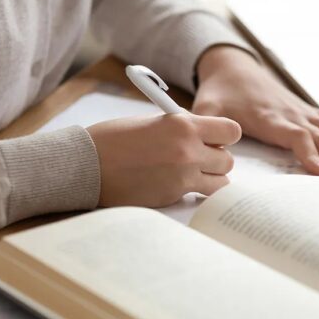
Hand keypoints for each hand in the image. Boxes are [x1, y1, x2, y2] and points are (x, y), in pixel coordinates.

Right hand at [86, 113, 240, 206]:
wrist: (87, 165)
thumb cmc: (113, 140)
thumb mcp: (153, 122)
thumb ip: (181, 127)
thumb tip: (202, 134)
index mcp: (183, 125)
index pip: (231, 131)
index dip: (225, 136)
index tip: (215, 138)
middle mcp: (188, 150)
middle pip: (228, 159)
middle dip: (217, 159)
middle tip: (200, 158)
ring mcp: (183, 176)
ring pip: (222, 182)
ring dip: (211, 178)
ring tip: (192, 174)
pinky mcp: (173, 196)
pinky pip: (200, 195)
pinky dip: (196, 192)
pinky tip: (178, 185)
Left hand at [193, 46, 318, 175]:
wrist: (231, 66)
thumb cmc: (219, 92)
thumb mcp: (205, 109)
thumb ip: (208, 128)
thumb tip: (213, 152)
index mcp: (269, 118)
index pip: (296, 137)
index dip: (311, 155)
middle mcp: (292, 114)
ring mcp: (302, 111)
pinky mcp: (306, 110)